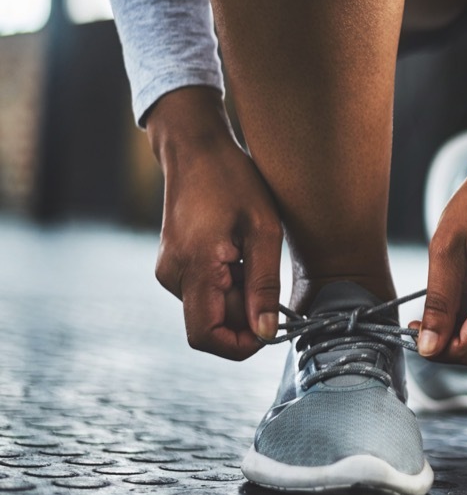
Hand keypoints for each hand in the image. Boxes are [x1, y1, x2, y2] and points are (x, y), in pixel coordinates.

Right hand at [147, 87, 282, 359]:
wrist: (196, 150)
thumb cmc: (234, 181)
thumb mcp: (264, 230)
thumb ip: (265, 285)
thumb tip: (266, 333)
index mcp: (194, 268)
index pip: (205, 337)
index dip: (240, 344)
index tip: (270, 327)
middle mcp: (172, 276)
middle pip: (212, 324)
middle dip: (246, 314)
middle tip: (266, 275)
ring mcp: (168, 271)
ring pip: (210, 309)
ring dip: (239, 296)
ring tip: (252, 256)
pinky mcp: (174, 266)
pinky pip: (204, 293)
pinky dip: (228, 285)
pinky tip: (239, 253)